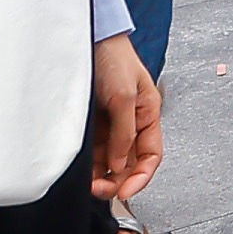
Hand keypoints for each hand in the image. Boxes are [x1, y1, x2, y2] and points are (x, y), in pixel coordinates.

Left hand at [90, 32, 164, 200]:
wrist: (88, 40)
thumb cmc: (112, 58)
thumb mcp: (124, 96)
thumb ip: (124, 132)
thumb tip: (120, 164)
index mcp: (148, 115)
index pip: (151, 155)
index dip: (141, 177)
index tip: (125, 193)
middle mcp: (131, 123)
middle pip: (130, 163)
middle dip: (118, 180)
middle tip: (101, 190)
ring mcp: (110, 125)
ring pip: (109, 161)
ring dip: (101, 175)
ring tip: (88, 183)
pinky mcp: (92, 125)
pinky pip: (92, 152)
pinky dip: (88, 164)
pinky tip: (82, 170)